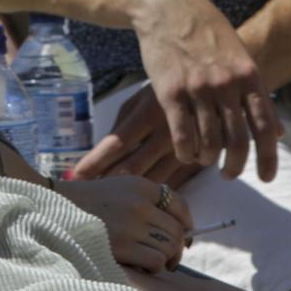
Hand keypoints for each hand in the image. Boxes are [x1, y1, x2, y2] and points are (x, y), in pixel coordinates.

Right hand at [53, 173, 193, 272]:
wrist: (54, 208)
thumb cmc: (88, 203)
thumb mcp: (120, 189)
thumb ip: (147, 201)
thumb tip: (181, 230)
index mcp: (141, 185)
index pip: (179, 204)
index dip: (186, 223)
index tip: (184, 236)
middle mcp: (140, 203)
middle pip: (177, 230)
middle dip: (177, 247)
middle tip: (168, 258)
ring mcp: (131, 225)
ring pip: (169, 247)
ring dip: (165, 259)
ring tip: (153, 262)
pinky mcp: (122, 246)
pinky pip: (156, 261)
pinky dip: (154, 267)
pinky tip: (142, 266)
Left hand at [72, 88, 228, 188]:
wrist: (214, 88)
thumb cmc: (165, 92)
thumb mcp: (140, 99)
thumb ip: (122, 124)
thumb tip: (100, 153)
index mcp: (149, 113)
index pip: (117, 143)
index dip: (95, 162)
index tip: (76, 175)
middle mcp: (167, 134)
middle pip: (132, 169)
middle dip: (108, 183)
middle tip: (86, 195)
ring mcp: (185, 151)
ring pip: (152, 183)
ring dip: (129, 194)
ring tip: (106, 202)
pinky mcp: (197, 164)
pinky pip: (172, 187)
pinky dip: (153, 196)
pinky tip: (137, 202)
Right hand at [130, 0, 282, 177]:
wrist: (168, 6)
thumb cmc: (206, 32)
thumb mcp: (240, 56)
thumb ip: (257, 94)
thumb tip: (278, 132)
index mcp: (248, 75)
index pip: (265, 126)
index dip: (268, 157)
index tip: (266, 178)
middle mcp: (226, 84)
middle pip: (237, 141)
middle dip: (235, 166)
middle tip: (229, 174)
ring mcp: (197, 88)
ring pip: (208, 142)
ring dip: (207, 159)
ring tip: (204, 159)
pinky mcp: (169, 91)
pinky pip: (181, 135)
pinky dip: (185, 151)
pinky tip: (185, 152)